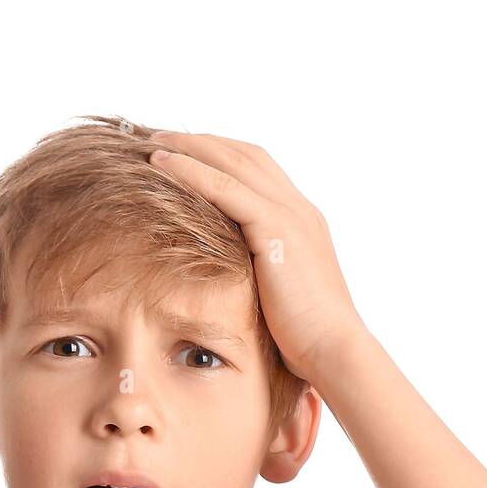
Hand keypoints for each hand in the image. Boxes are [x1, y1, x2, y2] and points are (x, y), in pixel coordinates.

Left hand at [147, 130, 364, 383]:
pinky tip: (161, 163)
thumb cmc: (308, 343)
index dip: (222, 158)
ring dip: (190, 146)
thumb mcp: (281, 302)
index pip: (259, 172)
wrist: (333, 351)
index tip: (188, 155)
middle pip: (245, 155)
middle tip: (162, 136)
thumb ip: (261, 282)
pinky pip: (225, 187)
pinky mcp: (276, 229)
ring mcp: (290, 215)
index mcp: (302, 224)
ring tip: (153, 141)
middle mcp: (298, 209)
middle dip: (203, 142)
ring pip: (233, 162)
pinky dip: (191, 170)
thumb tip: (235, 293)